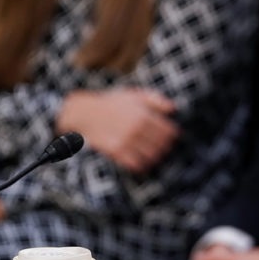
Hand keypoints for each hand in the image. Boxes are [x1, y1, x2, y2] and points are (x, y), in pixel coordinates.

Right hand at [58, 88, 178, 173]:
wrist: (85, 112)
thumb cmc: (112, 103)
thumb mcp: (134, 95)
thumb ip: (155, 100)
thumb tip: (173, 108)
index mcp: (143, 114)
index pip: (168, 131)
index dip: (173, 136)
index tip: (171, 137)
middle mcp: (136, 128)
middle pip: (162, 145)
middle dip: (166, 147)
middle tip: (163, 148)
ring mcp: (126, 141)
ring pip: (152, 156)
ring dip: (156, 157)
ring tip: (154, 155)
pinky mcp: (116, 151)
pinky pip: (136, 164)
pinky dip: (142, 165)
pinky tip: (141, 161)